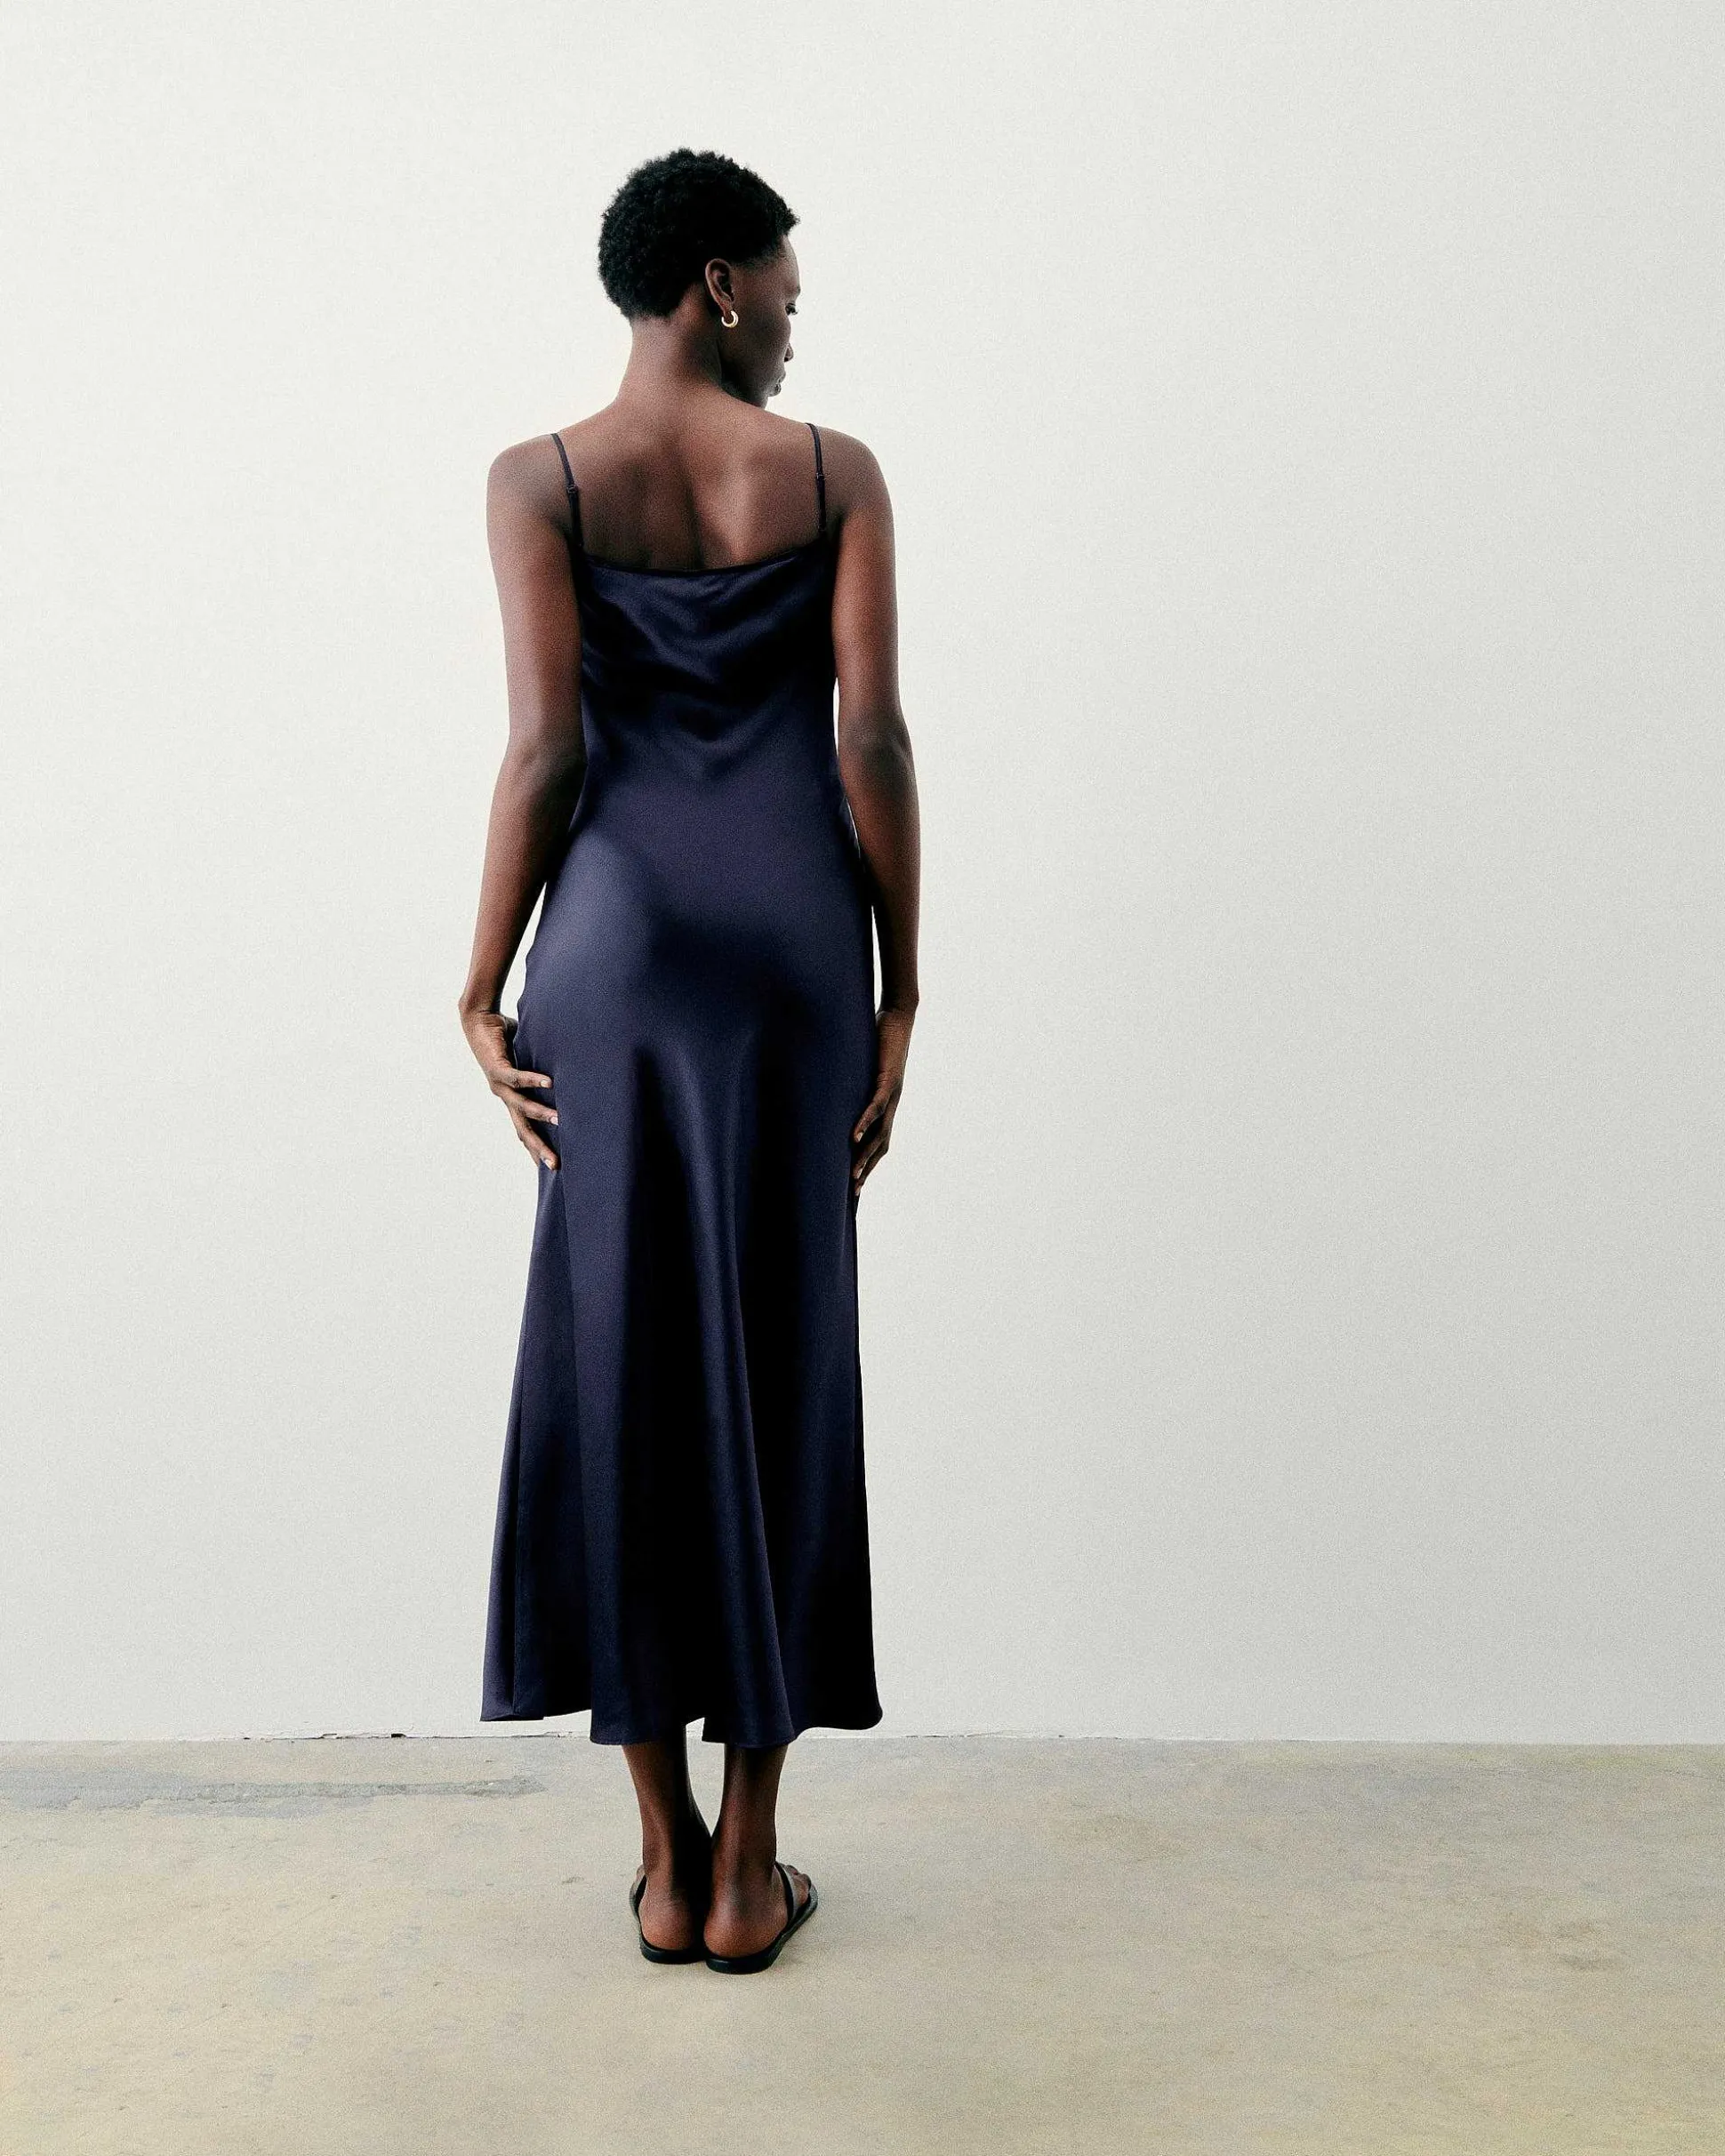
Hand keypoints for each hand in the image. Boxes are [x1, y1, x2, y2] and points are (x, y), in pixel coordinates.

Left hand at [461, 1006, 558, 1169]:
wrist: (478, 1021)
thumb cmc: (506, 1039)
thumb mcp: (529, 1061)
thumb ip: (543, 1071)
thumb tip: (568, 1076)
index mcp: (512, 1099)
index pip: (525, 1130)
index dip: (536, 1150)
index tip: (550, 1168)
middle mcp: (504, 1096)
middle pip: (523, 1129)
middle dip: (538, 1148)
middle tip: (555, 1164)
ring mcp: (499, 1085)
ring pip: (521, 1106)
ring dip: (541, 1114)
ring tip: (560, 1120)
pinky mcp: (497, 1068)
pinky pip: (517, 1078)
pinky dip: (533, 1081)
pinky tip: (549, 1083)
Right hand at [851, 1005, 914, 1196]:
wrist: (899, 1017)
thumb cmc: (878, 1040)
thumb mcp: (862, 1068)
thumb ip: (852, 1081)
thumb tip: (831, 1089)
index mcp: (886, 1104)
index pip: (879, 1141)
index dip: (869, 1163)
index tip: (856, 1183)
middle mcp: (892, 1104)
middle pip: (882, 1145)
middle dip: (868, 1168)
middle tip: (854, 1190)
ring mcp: (892, 1094)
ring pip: (881, 1132)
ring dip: (867, 1154)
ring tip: (854, 1173)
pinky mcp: (889, 1079)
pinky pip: (876, 1106)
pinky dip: (866, 1122)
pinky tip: (855, 1136)